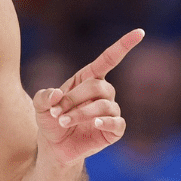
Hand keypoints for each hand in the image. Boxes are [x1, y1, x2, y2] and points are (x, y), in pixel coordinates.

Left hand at [35, 28, 144, 165]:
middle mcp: (103, 93)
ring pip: (104, 106)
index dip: (123, 46)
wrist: (54, 147)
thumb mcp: (40, 106)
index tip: (140, 32)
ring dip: (81, 113)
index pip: (109, 59)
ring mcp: (110, 111)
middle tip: (56, 112)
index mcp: (88, 79)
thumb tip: (57, 94)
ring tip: (63, 122)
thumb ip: (44, 96)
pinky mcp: (114, 130)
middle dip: (74, 99)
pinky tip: (94, 125)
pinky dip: (105, 122)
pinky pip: (117, 123)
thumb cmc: (50, 121)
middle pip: (98, 87)